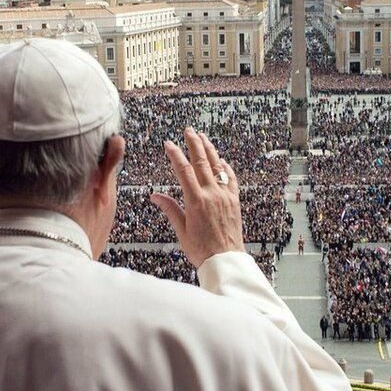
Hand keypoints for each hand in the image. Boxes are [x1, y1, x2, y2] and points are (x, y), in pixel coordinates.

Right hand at [150, 128, 245, 268]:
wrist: (225, 260)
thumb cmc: (202, 249)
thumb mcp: (181, 230)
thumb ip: (170, 209)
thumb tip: (155, 196)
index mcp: (196, 201)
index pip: (184, 170)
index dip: (175, 154)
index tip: (169, 143)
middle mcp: (212, 194)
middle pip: (202, 162)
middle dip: (194, 143)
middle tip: (189, 130)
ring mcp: (225, 196)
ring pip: (218, 166)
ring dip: (210, 150)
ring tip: (203, 137)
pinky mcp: (235, 200)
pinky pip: (231, 178)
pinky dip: (226, 167)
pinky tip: (221, 160)